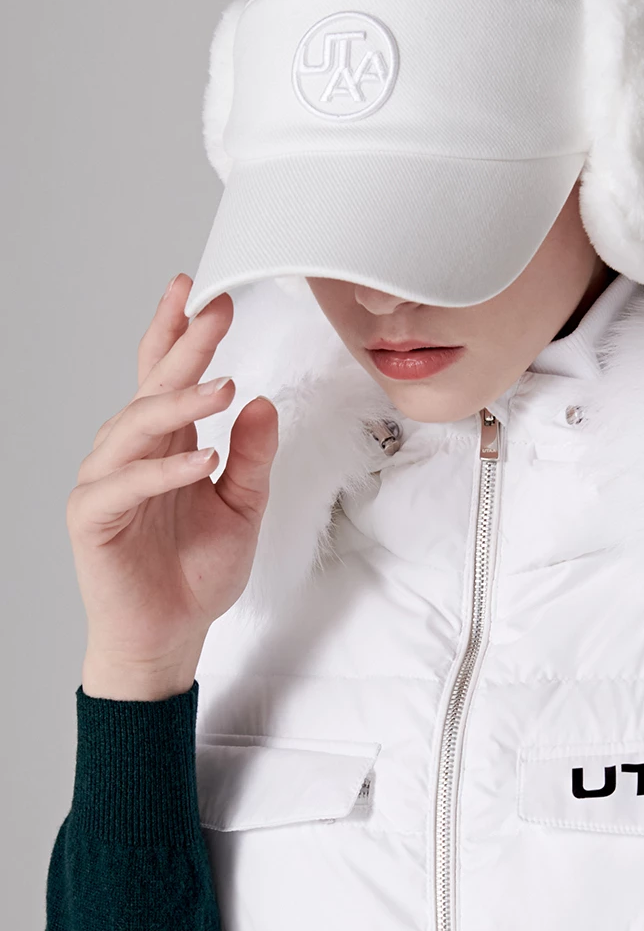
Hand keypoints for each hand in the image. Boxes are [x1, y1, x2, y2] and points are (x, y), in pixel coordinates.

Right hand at [69, 274, 277, 699]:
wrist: (171, 634)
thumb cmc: (197, 572)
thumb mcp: (243, 508)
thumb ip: (253, 458)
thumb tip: (264, 404)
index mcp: (166, 444)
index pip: (167, 377)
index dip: (181, 334)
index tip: (207, 295)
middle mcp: (132, 454)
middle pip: (153, 387)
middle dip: (184, 346)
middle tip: (216, 310)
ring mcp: (107, 482)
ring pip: (136, 426)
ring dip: (180, 404)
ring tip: (224, 387)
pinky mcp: (93, 517)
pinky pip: (126, 484)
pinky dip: (163, 470)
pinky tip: (201, 458)